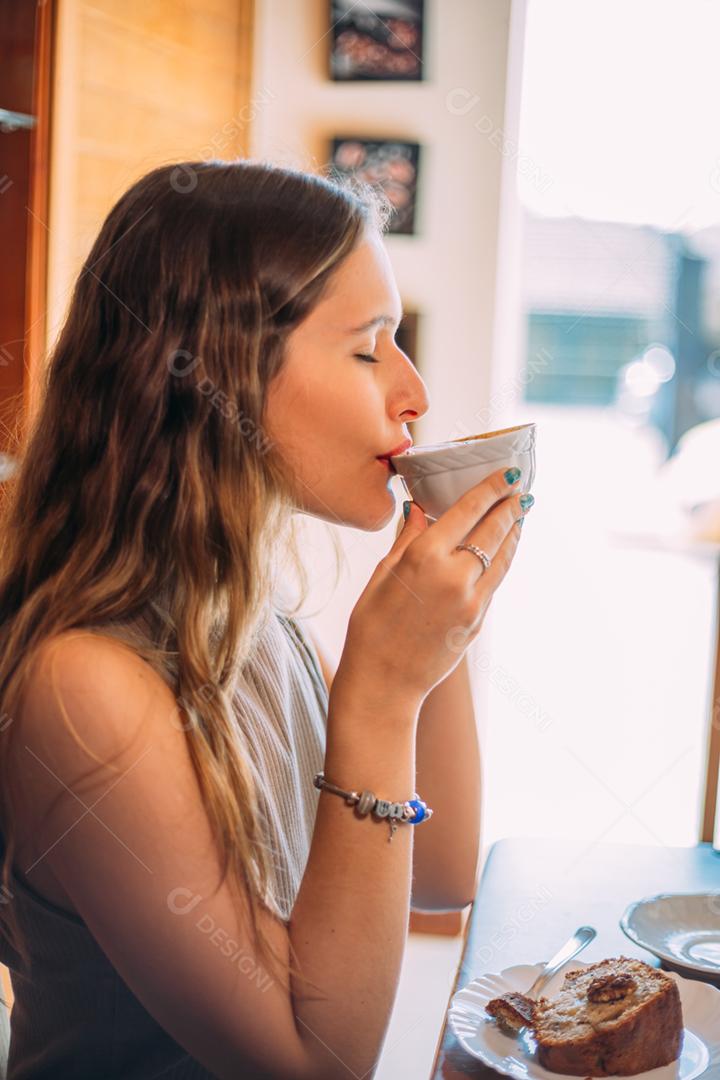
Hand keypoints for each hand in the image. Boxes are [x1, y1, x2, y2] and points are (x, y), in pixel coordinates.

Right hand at [332, 468, 530, 713]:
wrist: (383, 681)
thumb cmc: (371, 627)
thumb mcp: (381, 575)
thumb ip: (407, 539)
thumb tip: (419, 508)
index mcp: (424, 557)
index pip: (468, 511)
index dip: (492, 489)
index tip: (507, 475)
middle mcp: (454, 575)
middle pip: (493, 530)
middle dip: (511, 507)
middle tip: (523, 492)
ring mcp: (471, 601)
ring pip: (502, 557)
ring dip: (515, 533)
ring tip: (521, 515)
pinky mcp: (478, 621)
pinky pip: (495, 582)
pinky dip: (503, 560)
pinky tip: (504, 549)